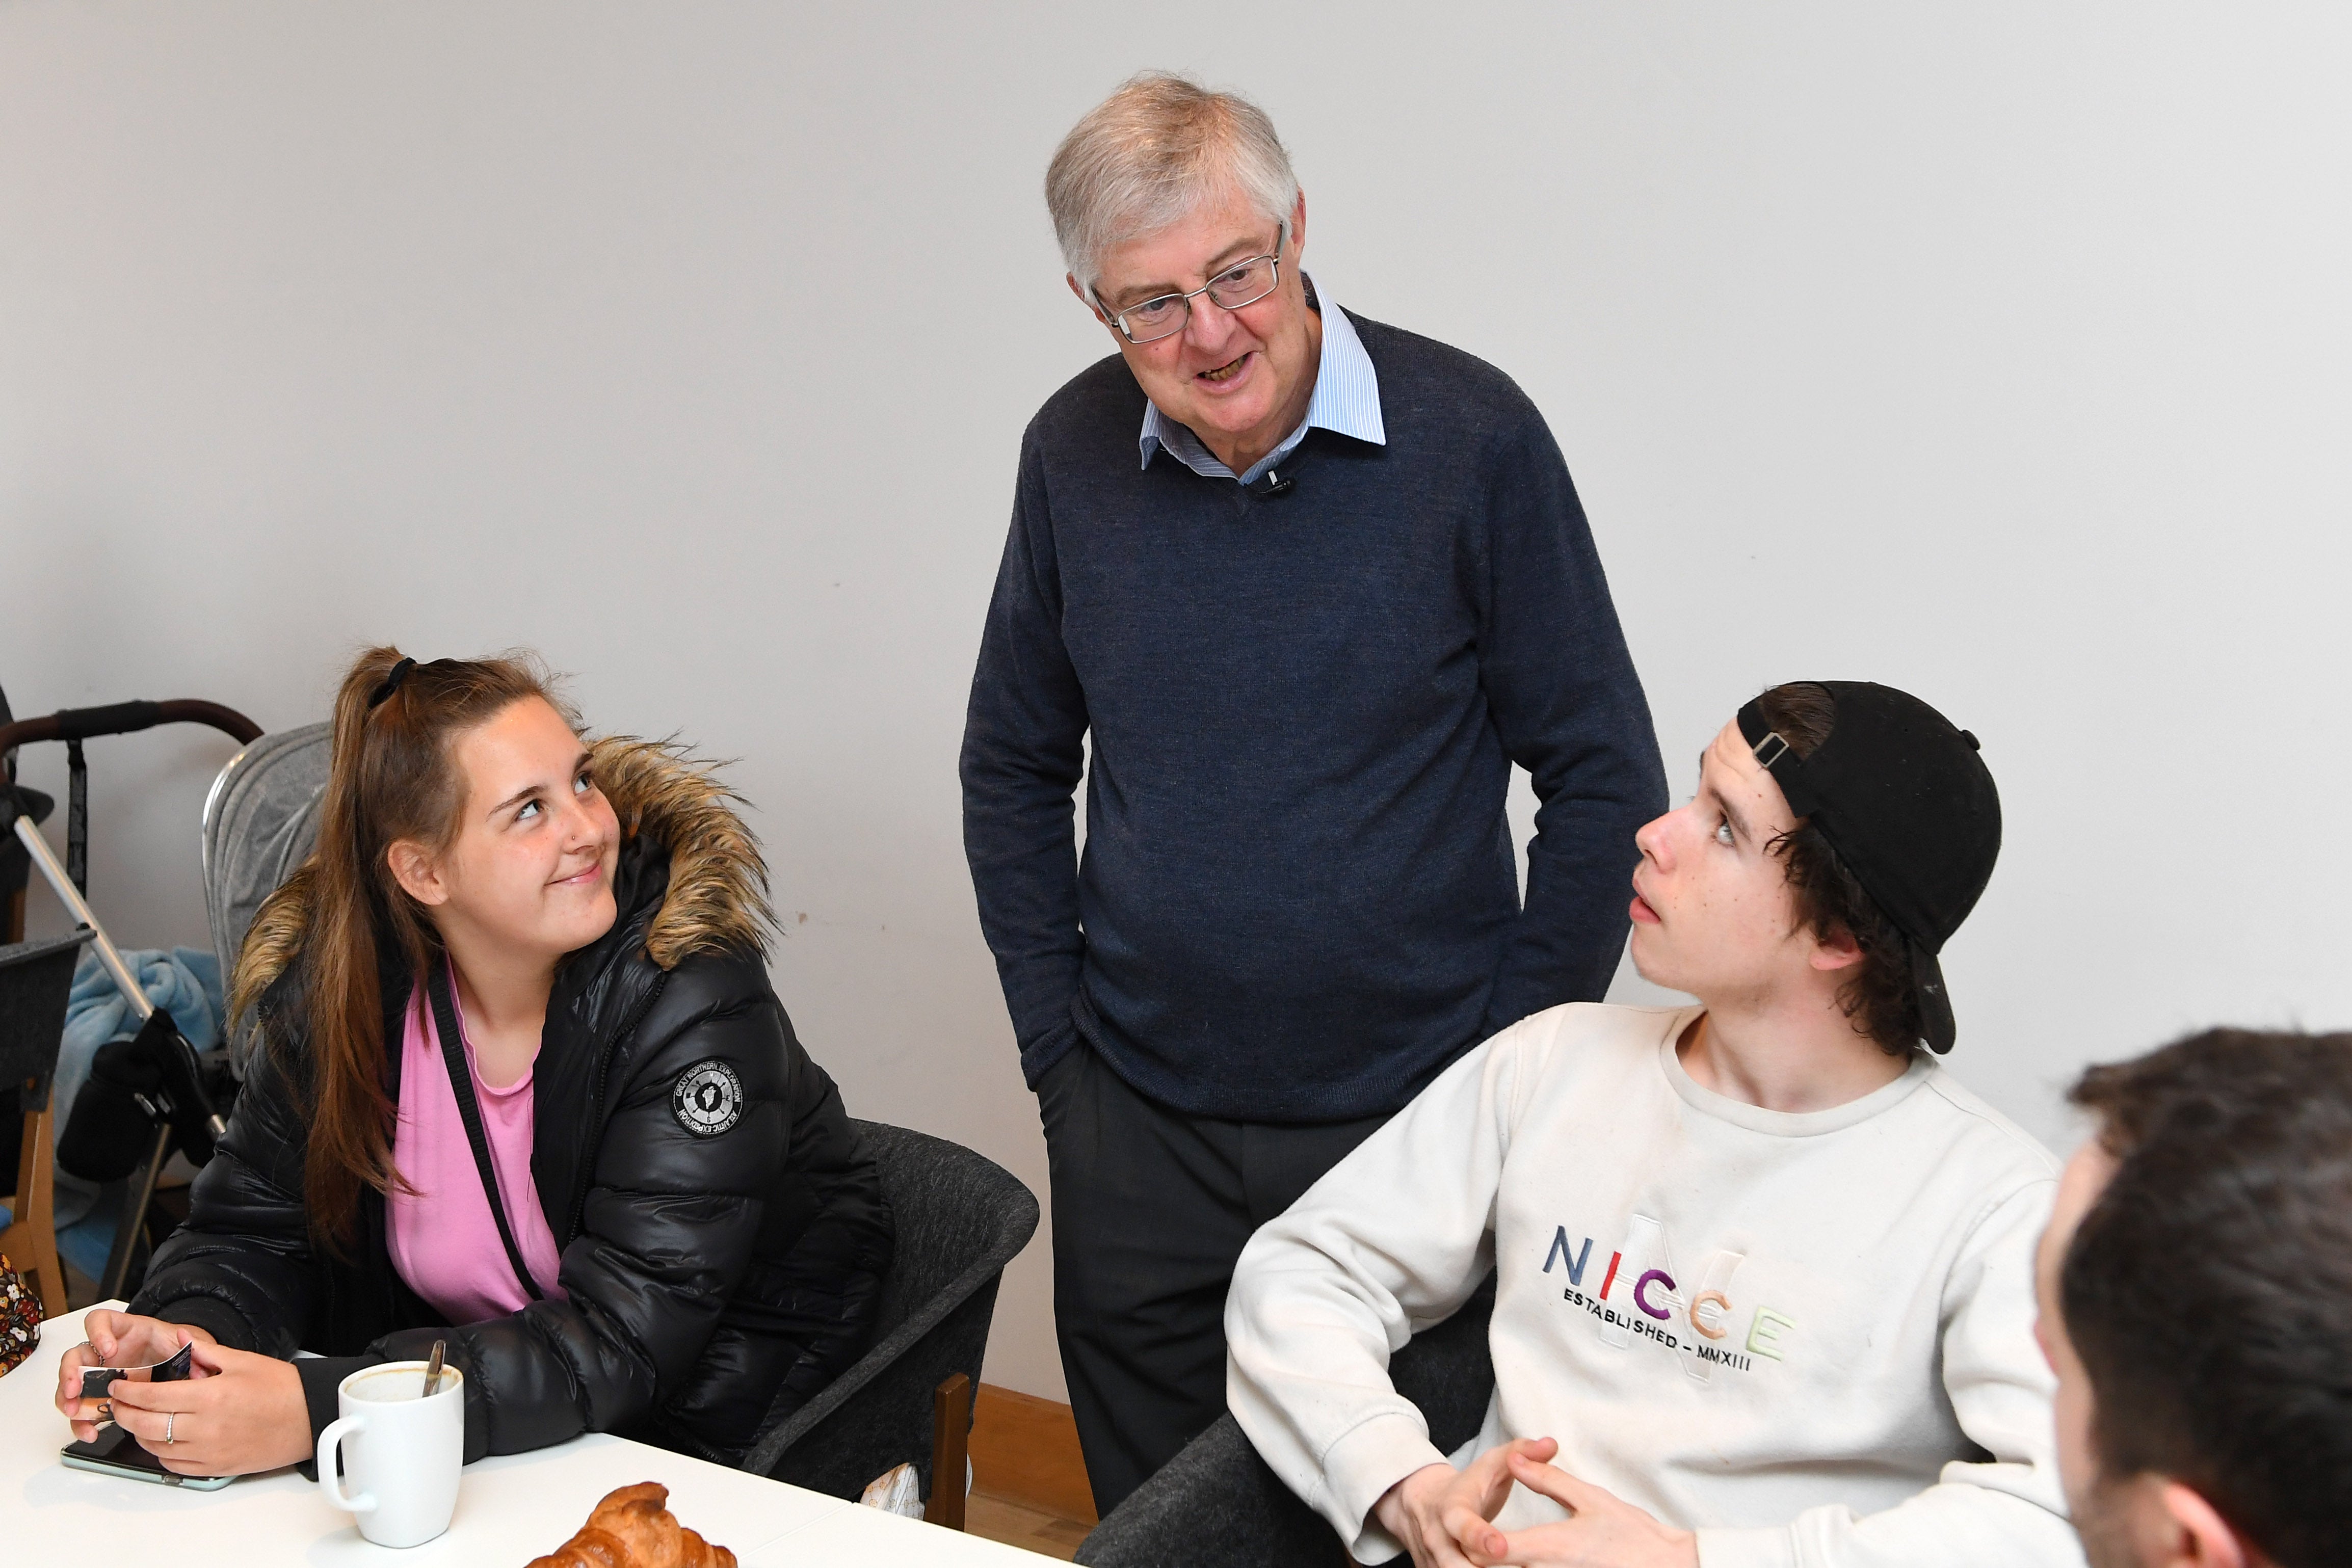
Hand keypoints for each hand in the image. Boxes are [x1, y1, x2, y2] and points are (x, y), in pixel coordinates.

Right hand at [55, 1312, 217, 1441]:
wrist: (180, 1366)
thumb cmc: (176, 1349)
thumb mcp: (184, 1344)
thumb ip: (192, 1351)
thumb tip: (199, 1364)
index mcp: (124, 1331)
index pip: (100, 1321)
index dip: (99, 1333)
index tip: (108, 1349)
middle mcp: (105, 1352)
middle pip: (76, 1356)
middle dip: (70, 1372)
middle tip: (75, 1388)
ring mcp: (100, 1374)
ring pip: (72, 1384)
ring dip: (68, 1399)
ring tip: (74, 1412)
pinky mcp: (101, 1396)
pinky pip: (83, 1408)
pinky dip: (82, 1421)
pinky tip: (89, 1430)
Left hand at [102, 1339, 311, 1476]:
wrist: (308, 1417)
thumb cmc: (281, 1389)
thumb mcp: (244, 1361)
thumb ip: (206, 1352)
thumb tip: (180, 1339)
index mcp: (211, 1396)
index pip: (153, 1396)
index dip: (128, 1392)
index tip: (118, 1386)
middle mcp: (205, 1427)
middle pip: (145, 1425)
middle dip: (124, 1413)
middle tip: (119, 1403)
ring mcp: (208, 1451)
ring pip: (155, 1447)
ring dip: (139, 1433)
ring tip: (138, 1419)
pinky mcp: (214, 1467)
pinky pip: (174, 1464)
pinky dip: (160, 1453)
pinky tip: (162, 1440)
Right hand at [1373, 1437, 1562, 1567]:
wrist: (1421, 1503)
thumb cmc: (1468, 1486)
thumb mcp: (1490, 1464)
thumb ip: (1521, 1453)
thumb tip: (1551, 1444)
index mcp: (1451, 1508)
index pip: (1462, 1524)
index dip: (1480, 1536)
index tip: (1501, 1547)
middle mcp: (1437, 1538)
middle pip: (1456, 1564)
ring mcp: (1434, 1561)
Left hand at [1492, 1451, 1697, 1567]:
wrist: (1670, 1567)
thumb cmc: (1634, 1535)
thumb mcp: (1591, 1498)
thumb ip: (1548, 1480)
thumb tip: (1517, 1459)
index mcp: (1548, 1547)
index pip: (1490, 1550)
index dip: (1473, 1541)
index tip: (1470, 1530)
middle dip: (1481, 1558)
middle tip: (1474, 1545)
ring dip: (1505, 1565)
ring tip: (1495, 1553)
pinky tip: (1529, 1561)